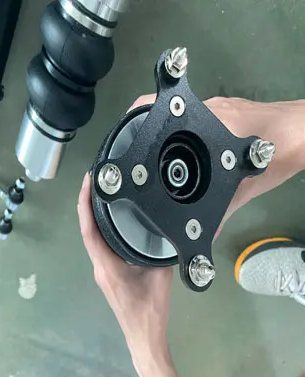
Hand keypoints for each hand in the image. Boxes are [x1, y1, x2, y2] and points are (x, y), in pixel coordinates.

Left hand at [78, 174, 189, 376]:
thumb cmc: (150, 310)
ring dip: (93, 216)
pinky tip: (111, 219)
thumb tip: (167, 230)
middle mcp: (99, 266)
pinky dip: (100, 229)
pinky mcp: (107, 274)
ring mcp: (101, 271)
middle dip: (87, 204)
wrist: (143, 337)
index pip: (89, 231)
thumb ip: (162, 252)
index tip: (87, 183)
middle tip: (95, 180)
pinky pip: (99, 246)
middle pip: (87, 231)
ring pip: (92, 238)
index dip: (85, 205)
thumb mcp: (160, 277)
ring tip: (102, 193)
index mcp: (107, 266)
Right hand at [130, 95, 304, 227]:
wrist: (303, 134)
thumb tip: (194, 239)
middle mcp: (203, 109)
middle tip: (128, 153)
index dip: (132, 119)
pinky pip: (192, 119)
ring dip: (158, 129)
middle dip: (138, 126)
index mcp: (202, 121)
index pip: (154, 106)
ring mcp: (213, 106)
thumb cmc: (275, 156)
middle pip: (157, 107)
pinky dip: (180, 132)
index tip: (120, 140)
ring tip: (147, 154)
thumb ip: (218, 213)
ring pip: (174, 113)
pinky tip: (180, 151)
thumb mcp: (243, 190)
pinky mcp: (223, 111)